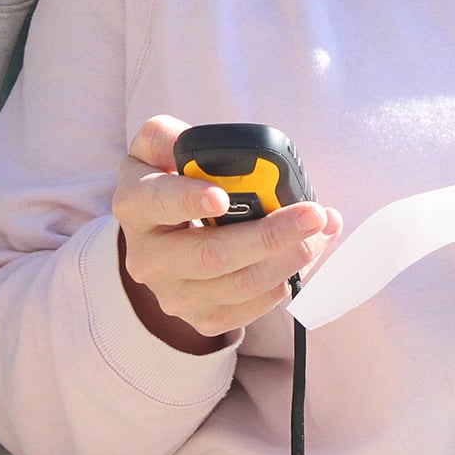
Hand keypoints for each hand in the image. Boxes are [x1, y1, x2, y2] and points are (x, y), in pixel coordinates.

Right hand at [113, 115, 341, 353]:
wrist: (159, 233)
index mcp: (134, 205)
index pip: (157, 202)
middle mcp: (146, 258)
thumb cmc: (165, 179)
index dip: (188, 200)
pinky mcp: (198, 318)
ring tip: (321, 233)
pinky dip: (281, 286)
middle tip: (313, 214)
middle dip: (269, 235)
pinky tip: (300, 259)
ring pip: (237, 285)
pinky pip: (245, 311)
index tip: (221, 195)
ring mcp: (172, 294)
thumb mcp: (155, 146)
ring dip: (287, 260)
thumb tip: (198, 147)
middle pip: (211, 254)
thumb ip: (168, 136)